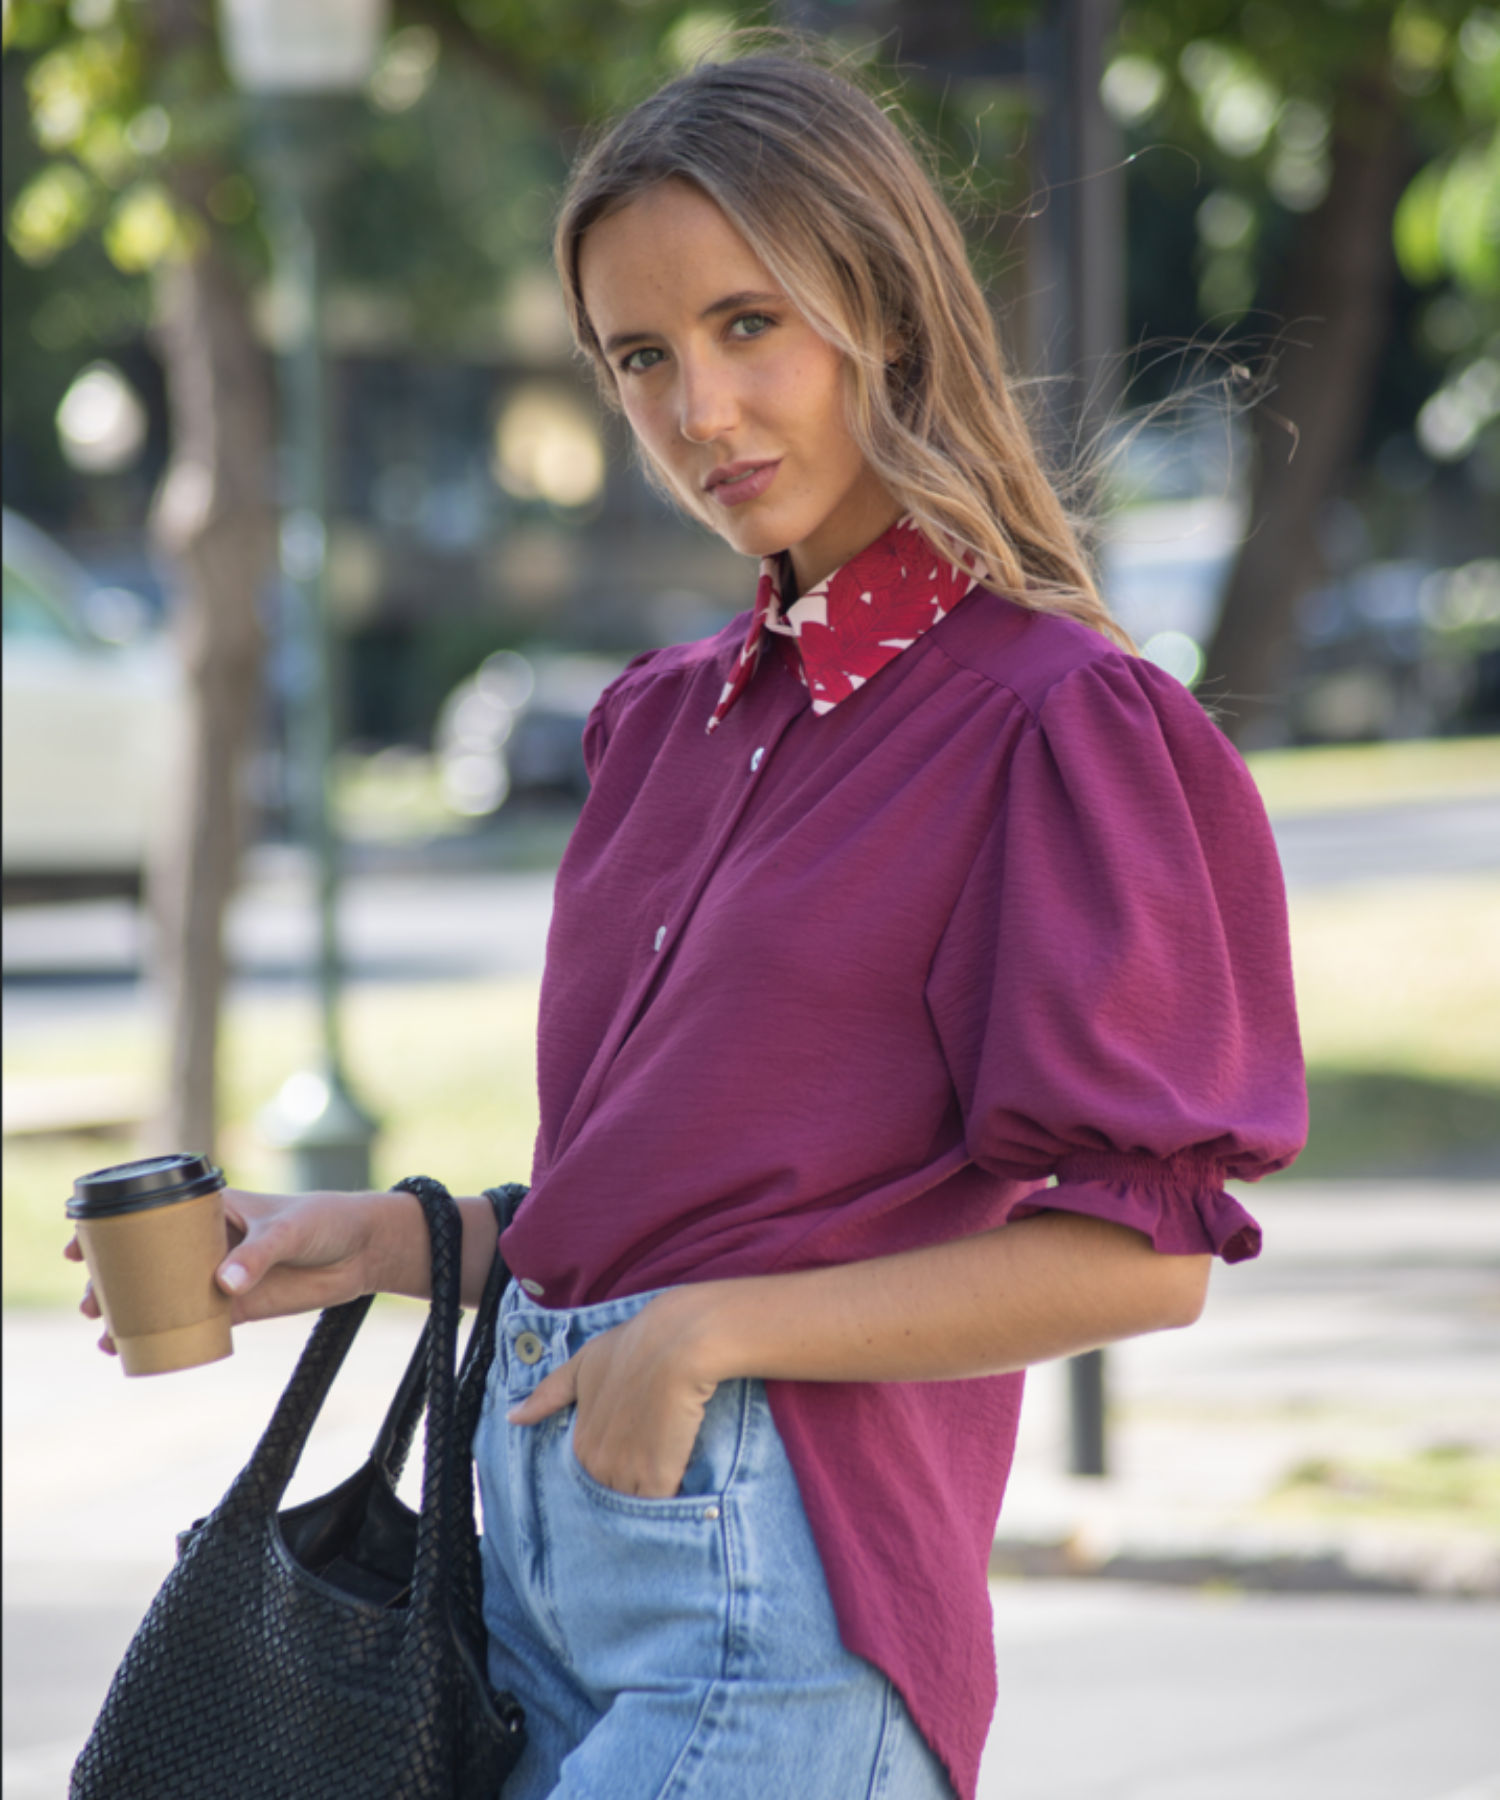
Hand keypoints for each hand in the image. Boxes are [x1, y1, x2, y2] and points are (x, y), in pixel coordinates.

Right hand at [65, 1186, 401, 1355]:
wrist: (363, 1250)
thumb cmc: (325, 1220)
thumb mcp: (288, 1228)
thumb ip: (256, 1255)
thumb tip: (222, 1285)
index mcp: (213, 1209)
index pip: (153, 1215)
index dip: (113, 1229)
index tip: (79, 1244)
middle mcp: (208, 1242)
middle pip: (148, 1260)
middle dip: (112, 1280)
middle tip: (90, 1304)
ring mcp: (220, 1274)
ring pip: (164, 1294)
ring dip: (132, 1312)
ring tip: (105, 1334)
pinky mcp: (238, 1306)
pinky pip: (194, 1322)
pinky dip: (166, 1336)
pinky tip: (139, 1351)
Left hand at [506, 1291, 719, 1497]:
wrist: (675, 1344)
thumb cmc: (632, 1347)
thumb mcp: (584, 1364)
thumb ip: (549, 1394)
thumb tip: (513, 1417)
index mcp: (581, 1443)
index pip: (596, 1476)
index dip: (620, 1464)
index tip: (637, 1449)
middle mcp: (598, 1464)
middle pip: (617, 1492)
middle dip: (634, 1484)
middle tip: (658, 1459)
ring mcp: (628, 1474)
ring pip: (638, 1501)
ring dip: (652, 1495)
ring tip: (672, 1470)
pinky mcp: (659, 1479)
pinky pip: (661, 1504)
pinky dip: (672, 1501)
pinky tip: (684, 1482)